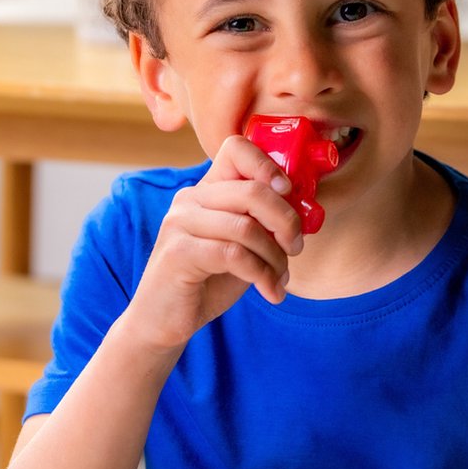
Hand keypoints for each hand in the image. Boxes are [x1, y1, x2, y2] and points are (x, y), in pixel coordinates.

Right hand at [123, 135, 304, 350]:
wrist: (163, 319)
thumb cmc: (208, 279)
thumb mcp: (242, 245)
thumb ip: (263, 223)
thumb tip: (304, 210)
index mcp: (207, 189)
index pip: (237, 149)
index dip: (268, 165)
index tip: (288, 193)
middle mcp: (190, 199)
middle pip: (253, 191)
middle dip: (286, 221)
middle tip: (295, 247)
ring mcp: (180, 223)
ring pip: (247, 228)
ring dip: (275, 258)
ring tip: (279, 278)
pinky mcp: (178, 253)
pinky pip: (234, 255)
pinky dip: (262, 275)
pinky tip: (270, 291)